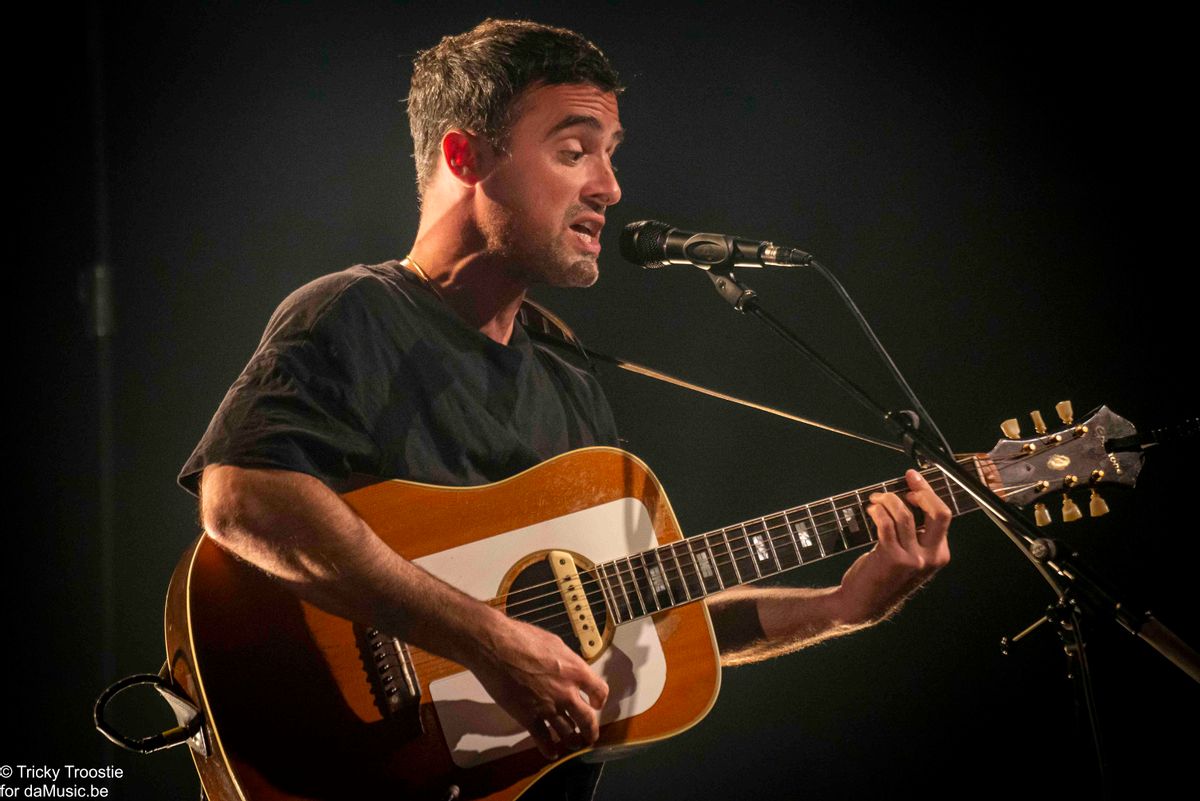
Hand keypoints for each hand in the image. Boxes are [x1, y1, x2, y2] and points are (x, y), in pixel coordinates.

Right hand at [467, 613, 608, 758]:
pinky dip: (549, 749)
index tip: (595, 703)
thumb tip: (569, 668)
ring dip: (572, 741)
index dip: (599, 700)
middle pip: (587, 719)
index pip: (600, 692)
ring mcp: (547, 707)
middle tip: (590, 734)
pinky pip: (543, 739)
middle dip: (590, 730)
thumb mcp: (554, 643)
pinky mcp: (528, 717)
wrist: (495, 647)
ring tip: (573, 743)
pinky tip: (552, 752)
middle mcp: (566, 692)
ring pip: (568, 733)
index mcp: (575, 670)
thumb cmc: (521, 638)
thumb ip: (566, 661)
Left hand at [834, 469, 950, 624]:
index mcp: (940, 554)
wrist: (864, 603)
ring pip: (905, 515)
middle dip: (922, 491)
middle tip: (905, 482)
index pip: (943, 515)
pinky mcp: (892, 558)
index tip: (913, 479)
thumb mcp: (911, 557)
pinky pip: (886, 524)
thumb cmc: (885, 574)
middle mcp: (931, 557)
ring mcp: (912, 559)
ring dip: (889, 500)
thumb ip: (917, 534)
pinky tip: (871, 510)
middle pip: (938, 513)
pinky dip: (878, 512)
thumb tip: (911, 495)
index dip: (928, 493)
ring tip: (876, 499)